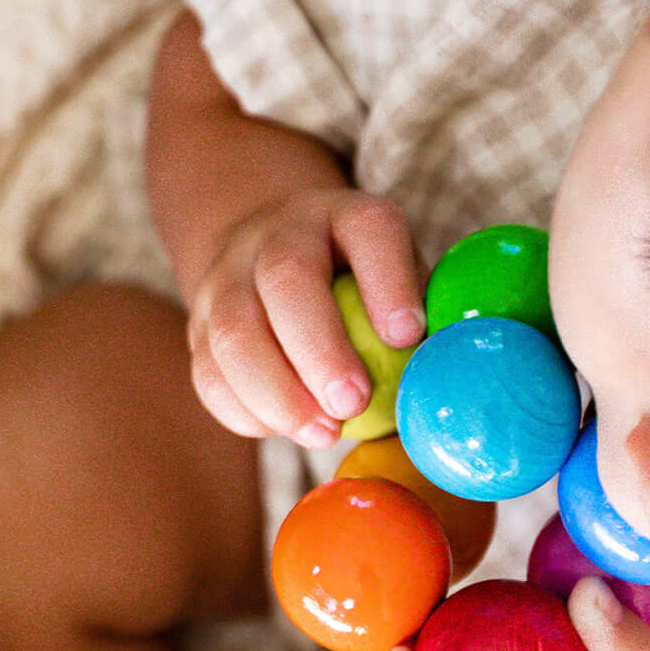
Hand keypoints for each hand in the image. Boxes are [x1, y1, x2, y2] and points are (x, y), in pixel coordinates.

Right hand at [187, 186, 421, 444]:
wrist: (267, 254)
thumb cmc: (361, 287)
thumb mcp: (401, 279)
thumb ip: (425, 320)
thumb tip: (452, 380)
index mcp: (346, 216)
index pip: (369, 230)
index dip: (388, 280)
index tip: (408, 335)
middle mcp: (280, 235)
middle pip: (285, 277)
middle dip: (318, 348)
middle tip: (353, 404)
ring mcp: (228, 277)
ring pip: (232, 330)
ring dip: (276, 392)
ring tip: (322, 434)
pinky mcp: (198, 326)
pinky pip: (208, 372)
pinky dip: (244, 411)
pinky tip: (284, 429)